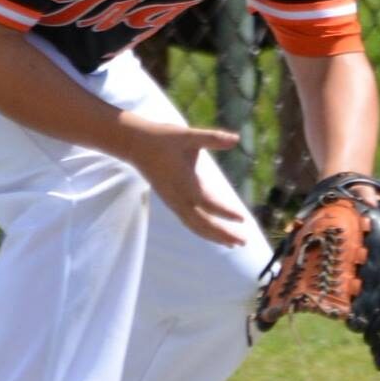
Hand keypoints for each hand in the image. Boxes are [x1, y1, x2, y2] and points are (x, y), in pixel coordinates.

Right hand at [122, 119, 250, 245]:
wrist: (136, 145)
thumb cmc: (164, 139)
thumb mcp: (189, 136)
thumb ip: (213, 138)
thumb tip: (236, 138)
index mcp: (184, 183)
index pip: (208, 204)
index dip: (225, 213)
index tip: (243, 219)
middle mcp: (178, 197)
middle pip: (202, 223)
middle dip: (223, 234)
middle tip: (243, 242)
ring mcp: (173, 202)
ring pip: (194, 226)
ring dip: (214, 236)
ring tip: (234, 244)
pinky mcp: (171, 202)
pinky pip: (188, 221)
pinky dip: (202, 230)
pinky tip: (214, 233)